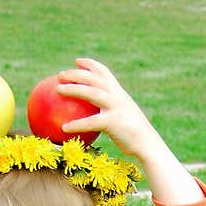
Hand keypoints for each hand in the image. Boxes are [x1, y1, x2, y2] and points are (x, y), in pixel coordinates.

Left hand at [57, 57, 200, 204]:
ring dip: (72, 89)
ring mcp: (115, 107)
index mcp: (119, 92)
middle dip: (76, 74)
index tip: (77, 61)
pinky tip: (64, 128)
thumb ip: (111, 110)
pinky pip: (90, 122)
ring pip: (90, 93)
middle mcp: (117, 95)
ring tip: (57, 90)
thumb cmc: (134, 134)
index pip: (104, 72)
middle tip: (60, 75)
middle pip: (93, 78)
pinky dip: (76, 125)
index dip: (90, 65)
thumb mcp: (124, 115)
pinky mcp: (113, 122)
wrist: (147, 144)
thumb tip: (96, 113)